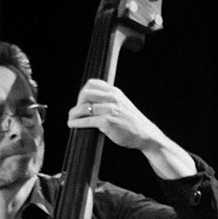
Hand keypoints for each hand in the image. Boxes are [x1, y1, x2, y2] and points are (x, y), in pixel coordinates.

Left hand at [70, 80, 196, 178]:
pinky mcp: (107, 122)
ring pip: (84, 107)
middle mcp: (112, 98)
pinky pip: (86, 120)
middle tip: (76, 111)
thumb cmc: (133, 123)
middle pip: (86, 93)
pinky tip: (72, 124)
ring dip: (74, 113)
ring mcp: (110, 110)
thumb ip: (111, 101)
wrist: (146, 135)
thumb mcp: (123, 105)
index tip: (81, 101)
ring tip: (71, 118)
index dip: (83, 91)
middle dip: (77, 102)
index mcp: (115, 92)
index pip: (93, 83)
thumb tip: (93, 103)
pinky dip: (77, 122)